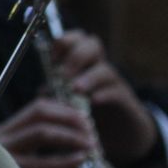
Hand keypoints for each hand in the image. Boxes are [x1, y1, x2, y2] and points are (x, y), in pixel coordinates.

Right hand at [0, 97, 92, 167]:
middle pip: (39, 113)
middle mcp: (2, 138)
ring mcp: (3, 154)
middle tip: (92, 130)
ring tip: (92, 146)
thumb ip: (55, 157)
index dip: (65, 110)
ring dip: (72, 136)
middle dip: (70, 118)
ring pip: (41, 132)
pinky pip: (43, 163)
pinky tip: (82, 160)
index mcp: (8, 133)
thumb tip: (83, 144)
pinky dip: (66, 159)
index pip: (37, 108)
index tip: (86, 119)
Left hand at [50, 30, 158, 166]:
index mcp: (84, 61)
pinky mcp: (123, 99)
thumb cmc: (90, 108)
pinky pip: (116, 91)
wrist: (120, 129)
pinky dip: (104, 94)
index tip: (53, 59)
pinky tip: (94, 101)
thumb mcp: (69, 97)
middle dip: (76, 56)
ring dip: (89, 78)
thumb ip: (56, 91)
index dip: (64, 42)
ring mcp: (113, 82)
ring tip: (76, 89)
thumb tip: (43, 91)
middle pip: (93, 44)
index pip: (77, 37)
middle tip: (64, 75)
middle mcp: (99, 66)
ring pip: (105, 69)